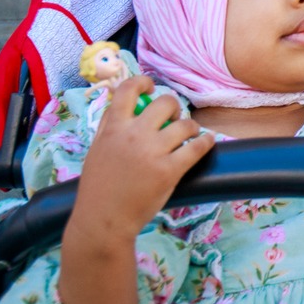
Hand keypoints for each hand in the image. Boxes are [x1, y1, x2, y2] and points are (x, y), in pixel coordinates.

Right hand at [73, 76, 213, 236]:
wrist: (104, 221)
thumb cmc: (98, 187)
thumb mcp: (96, 149)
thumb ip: (109, 125)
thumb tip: (123, 102)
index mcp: (113, 128)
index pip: (128, 89)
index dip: (143, 82)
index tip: (151, 88)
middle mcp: (134, 135)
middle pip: (165, 102)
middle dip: (174, 108)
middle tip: (173, 119)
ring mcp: (153, 152)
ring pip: (185, 124)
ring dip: (191, 127)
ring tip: (190, 134)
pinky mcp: (170, 170)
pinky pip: (197, 147)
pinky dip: (205, 142)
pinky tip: (207, 141)